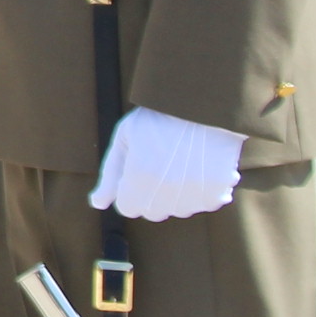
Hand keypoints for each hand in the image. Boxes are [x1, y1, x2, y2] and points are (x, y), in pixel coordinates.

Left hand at [89, 106, 246, 220]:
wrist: (202, 104)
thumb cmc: (157, 118)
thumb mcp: (125, 137)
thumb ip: (110, 174)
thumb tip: (97, 204)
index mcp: (140, 176)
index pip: (127, 208)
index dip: (128, 191)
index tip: (134, 173)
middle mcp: (168, 191)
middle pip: (153, 212)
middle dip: (149, 196)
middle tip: (157, 167)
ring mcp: (195, 193)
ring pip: (179, 210)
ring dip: (175, 196)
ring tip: (179, 164)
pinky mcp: (218, 192)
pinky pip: (204, 204)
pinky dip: (201, 192)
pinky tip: (199, 168)